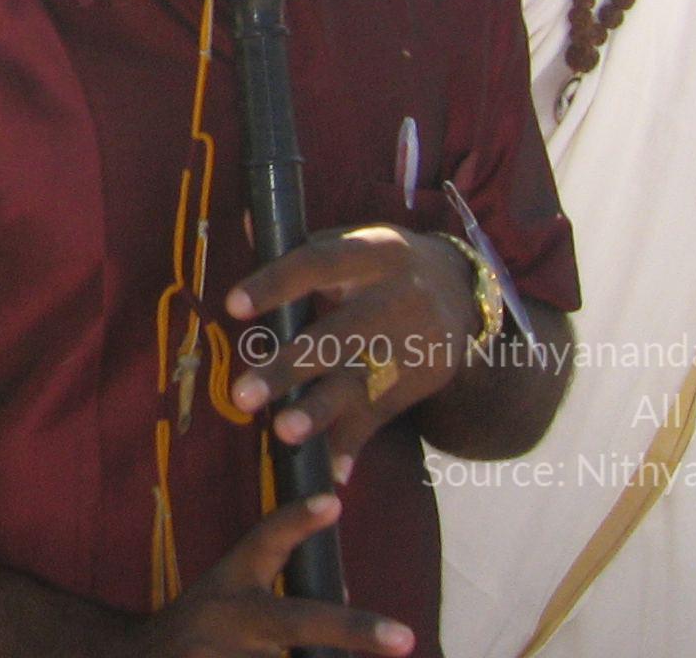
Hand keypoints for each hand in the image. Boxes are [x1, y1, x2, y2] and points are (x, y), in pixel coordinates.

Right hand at [135, 494, 414, 656]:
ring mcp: (219, 656)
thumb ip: (285, 594)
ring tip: (369, 651)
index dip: (295, 522)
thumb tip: (349, 594)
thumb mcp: (232, 597)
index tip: (332, 502)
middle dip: (353, 629)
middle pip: (297, 621)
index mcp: (232, 586)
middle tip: (404, 638)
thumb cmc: (203, 629)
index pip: (264, 543)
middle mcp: (230, 618)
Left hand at [224, 226, 478, 478]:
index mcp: (373, 253)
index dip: (276, 283)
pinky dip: (355, 444)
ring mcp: (414, 343)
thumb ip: (301, 247)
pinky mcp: (423, 379)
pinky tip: (332, 474)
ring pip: (362, 381)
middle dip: (291, 367)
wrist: (463, 291)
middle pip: (340, 334)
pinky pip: (382, 415)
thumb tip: (244, 220)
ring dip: (322, 411)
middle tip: (242, 396)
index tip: (232, 307)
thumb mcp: (355, 242)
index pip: (318, 264)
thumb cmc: (385, 265)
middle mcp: (398, 298)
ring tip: (285, 434)